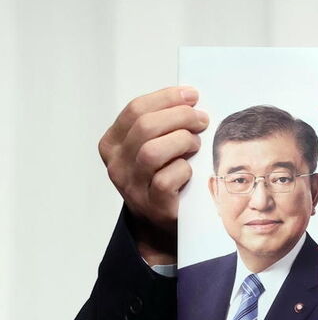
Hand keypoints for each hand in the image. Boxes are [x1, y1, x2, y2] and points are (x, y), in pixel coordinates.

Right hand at [98, 85, 208, 264]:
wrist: (160, 223)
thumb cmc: (161, 177)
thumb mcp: (154, 147)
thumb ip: (162, 124)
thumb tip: (189, 98)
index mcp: (112, 143)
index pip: (135, 110)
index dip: (166, 98)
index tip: (192, 95)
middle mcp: (117, 164)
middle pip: (145, 127)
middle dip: (179, 116)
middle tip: (201, 119)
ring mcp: (132, 186)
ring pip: (152, 151)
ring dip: (181, 141)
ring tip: (195, 143)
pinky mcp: (152, 205)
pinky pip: (167, 179)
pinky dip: (184, 169)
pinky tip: (191, 169)